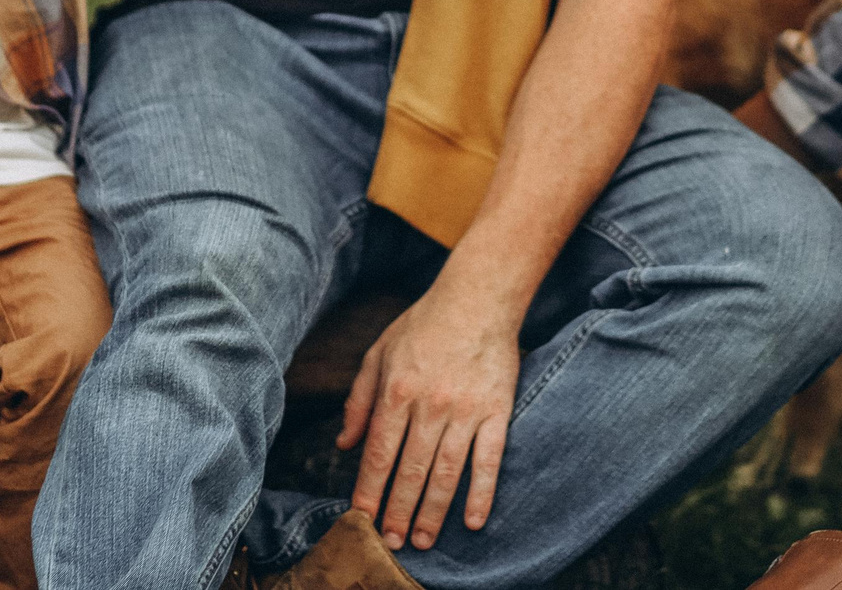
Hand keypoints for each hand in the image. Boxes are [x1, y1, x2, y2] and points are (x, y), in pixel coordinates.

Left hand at [339, 279, 521, 551]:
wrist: (478, 298)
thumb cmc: (423, 325)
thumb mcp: (378, 353)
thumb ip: (359, 400)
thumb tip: (344, 444)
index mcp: (397, 390)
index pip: (379, 453)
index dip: (369, 490)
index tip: (361, 519)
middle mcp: (430, 404)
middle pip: (411, 470)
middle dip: (399, 511)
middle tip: (393, 543)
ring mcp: (466, 410)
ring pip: (446, 473)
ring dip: (434, 512)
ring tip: (424, 540)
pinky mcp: (497, 411)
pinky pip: (489, 460)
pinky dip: (482, 493)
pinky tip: (473, 520)